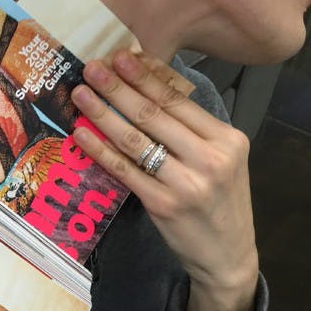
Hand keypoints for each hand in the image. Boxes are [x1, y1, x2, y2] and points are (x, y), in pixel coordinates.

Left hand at [70, 50, 258, 310]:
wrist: (228, 255)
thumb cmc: (218, 201)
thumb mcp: (220, 160)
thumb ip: (190, 130)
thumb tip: (146, 90)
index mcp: (227, 139)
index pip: (179, 100)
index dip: (146, 76)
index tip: (121, 56)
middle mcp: (211, 158)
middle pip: (154, 114)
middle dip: (119, 87)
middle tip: (92, 67)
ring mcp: (187, 183)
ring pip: (136, 139)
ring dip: (103, 113)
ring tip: (81, 93)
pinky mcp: (164, 204)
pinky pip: (125, 170)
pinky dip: (100, 150)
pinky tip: (82, 134)